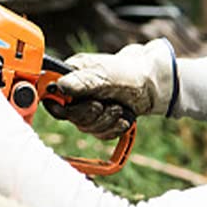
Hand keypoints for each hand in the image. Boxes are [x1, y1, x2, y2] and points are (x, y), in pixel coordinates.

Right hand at [46, 39, 176, 136]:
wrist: (155, 85)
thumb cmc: (131, 73)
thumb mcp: (105, 74)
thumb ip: (81, 81)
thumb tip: (57, 86)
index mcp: (72, 75)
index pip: (51, 94)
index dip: (56, 103)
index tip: (66, 105)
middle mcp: (76, 92)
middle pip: (67, 115)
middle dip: (88, 114)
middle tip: (102, 105)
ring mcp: (88, 107)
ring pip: (84, 127)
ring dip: (104, 121)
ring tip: (119, 110)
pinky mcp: (100, 120)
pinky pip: (98, 134)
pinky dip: (112, 129)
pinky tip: (122, 119)